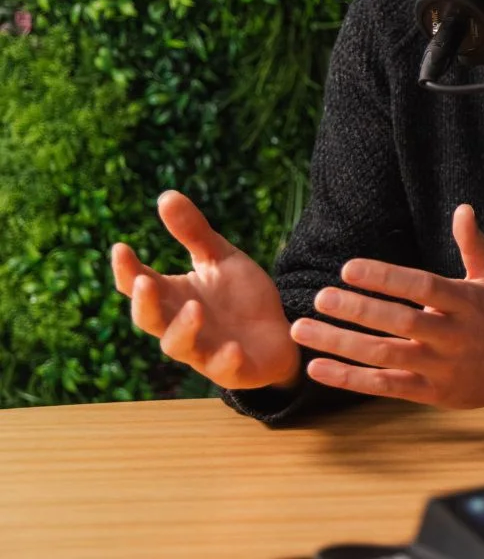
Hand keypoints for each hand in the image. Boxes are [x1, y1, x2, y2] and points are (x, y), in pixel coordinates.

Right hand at [110, 190, 301, 390]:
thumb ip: (194, 233)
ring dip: (183, 328)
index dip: (126, 269)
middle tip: (144, 281)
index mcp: (173, 297)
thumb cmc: (241, 298)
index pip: (139, 284)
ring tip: (195, 308)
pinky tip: (233, 347)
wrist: (280, 333)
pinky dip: (225, 360)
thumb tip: (165, 195)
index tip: (120, 248)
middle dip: (143, 302)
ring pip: (178, 345)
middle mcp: (180, 325)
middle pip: (148, 318)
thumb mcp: (221, 259)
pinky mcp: (231, 369)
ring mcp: (203, 350)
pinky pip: (222, 369)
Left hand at [288, 204, 483, 408]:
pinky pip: (385, 386)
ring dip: (341, 343)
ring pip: (385, 356)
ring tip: (302, 329)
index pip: (422, 287)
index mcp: (466, 302)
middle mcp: (452, 335)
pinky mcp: (432, 393)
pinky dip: (349, 379)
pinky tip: (317, 367)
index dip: (386, 277)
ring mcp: (441, 366)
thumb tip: (463, 208)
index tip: (349, 268)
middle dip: (357, 310)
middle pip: (400, 322)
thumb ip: (473, 244)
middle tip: (320, 297)